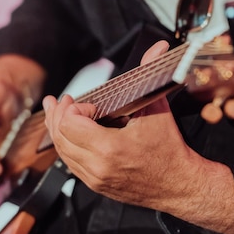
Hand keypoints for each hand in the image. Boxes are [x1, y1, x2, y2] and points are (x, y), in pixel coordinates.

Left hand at [43, 41, 233, 233]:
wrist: (179, 185)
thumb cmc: (170, 150)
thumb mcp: (158, 109)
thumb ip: (151, 74)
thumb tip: (158, 48)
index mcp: (110, 148)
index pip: (70, 124)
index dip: (73, 108)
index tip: (87, 103)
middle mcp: (98, 166)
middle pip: (60, 137)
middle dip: (57, 115)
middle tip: (60, 101)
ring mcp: (94, 179)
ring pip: (62, 152)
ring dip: (57, 131)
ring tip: (54, 113)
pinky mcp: (95, 185)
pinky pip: (71, 164)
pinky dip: (67, 147)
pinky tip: (66, 134)